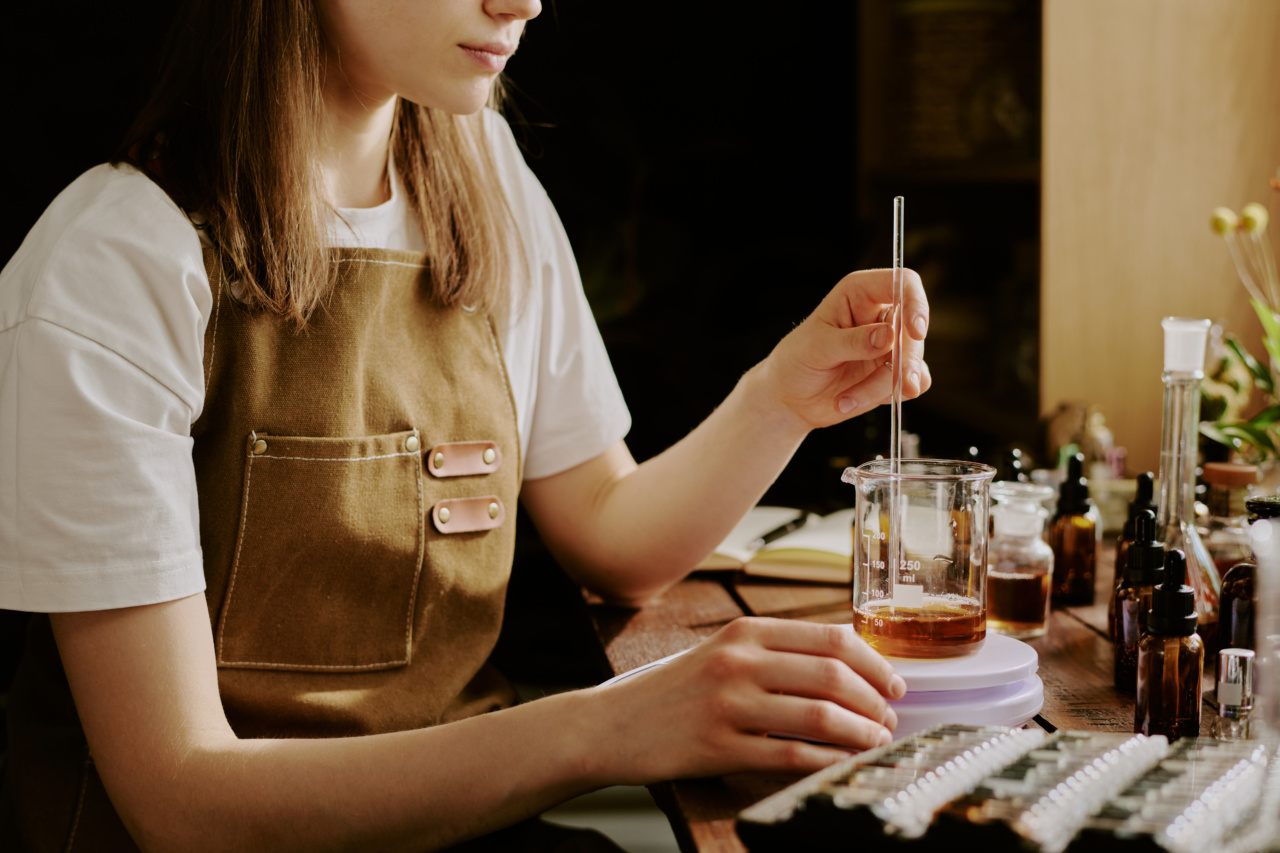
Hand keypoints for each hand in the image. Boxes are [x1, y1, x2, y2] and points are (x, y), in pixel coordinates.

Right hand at [596, 617, 906, 781]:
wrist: (612, 724)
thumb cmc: (672, 691)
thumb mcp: (721, 652)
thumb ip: (775, 653)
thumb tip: (846, 666)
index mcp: (744, 633)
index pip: (830, 638)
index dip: (874, 662)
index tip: (894, 683)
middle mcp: (738, 662)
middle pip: (832, 675)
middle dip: (875, 700)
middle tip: (889, 717)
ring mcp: (728, 705)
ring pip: (819, 715)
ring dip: (860, 732)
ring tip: (874, 741)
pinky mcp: (720, 747)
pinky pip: (791, 755)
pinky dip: (828, 761)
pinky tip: (843, 764)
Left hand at [756, 268, 930, 430]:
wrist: (791, 397)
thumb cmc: (796, 361)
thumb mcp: (817, 347)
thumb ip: (852, 341)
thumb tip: (889, 336)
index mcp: (860, 293)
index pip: (903, 283)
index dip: (915, 304)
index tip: (915, 332)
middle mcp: (881, 315)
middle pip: (914, 329)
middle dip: (904, 361)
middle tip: (893, 384)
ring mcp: (892, 345)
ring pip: (913, 363)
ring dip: (883, 387)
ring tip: (845, 401)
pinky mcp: (895, 373)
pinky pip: (914, 384)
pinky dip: (887, 397)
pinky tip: (854, 401)